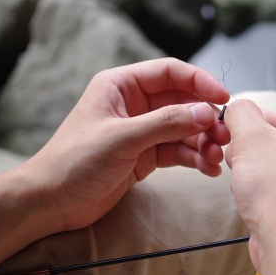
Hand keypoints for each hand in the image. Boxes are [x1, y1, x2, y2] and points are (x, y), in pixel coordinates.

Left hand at [25, 58, 230, 231]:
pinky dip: (194, 157)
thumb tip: (206, 112)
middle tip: (223, 136)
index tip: (223, 98)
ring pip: (183, 128)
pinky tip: (207, 169)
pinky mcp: (145, 155)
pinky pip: (177, 150)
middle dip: (205, 118)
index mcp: (121, 85)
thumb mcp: (122, 138)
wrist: (52, 201)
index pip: (170, 72)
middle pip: (182, 101)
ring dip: (202, 141)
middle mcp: (134, 104)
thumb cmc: (75, 161)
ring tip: (216, 158)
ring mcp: (141, 130)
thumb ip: (166, 123)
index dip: (200, 81)